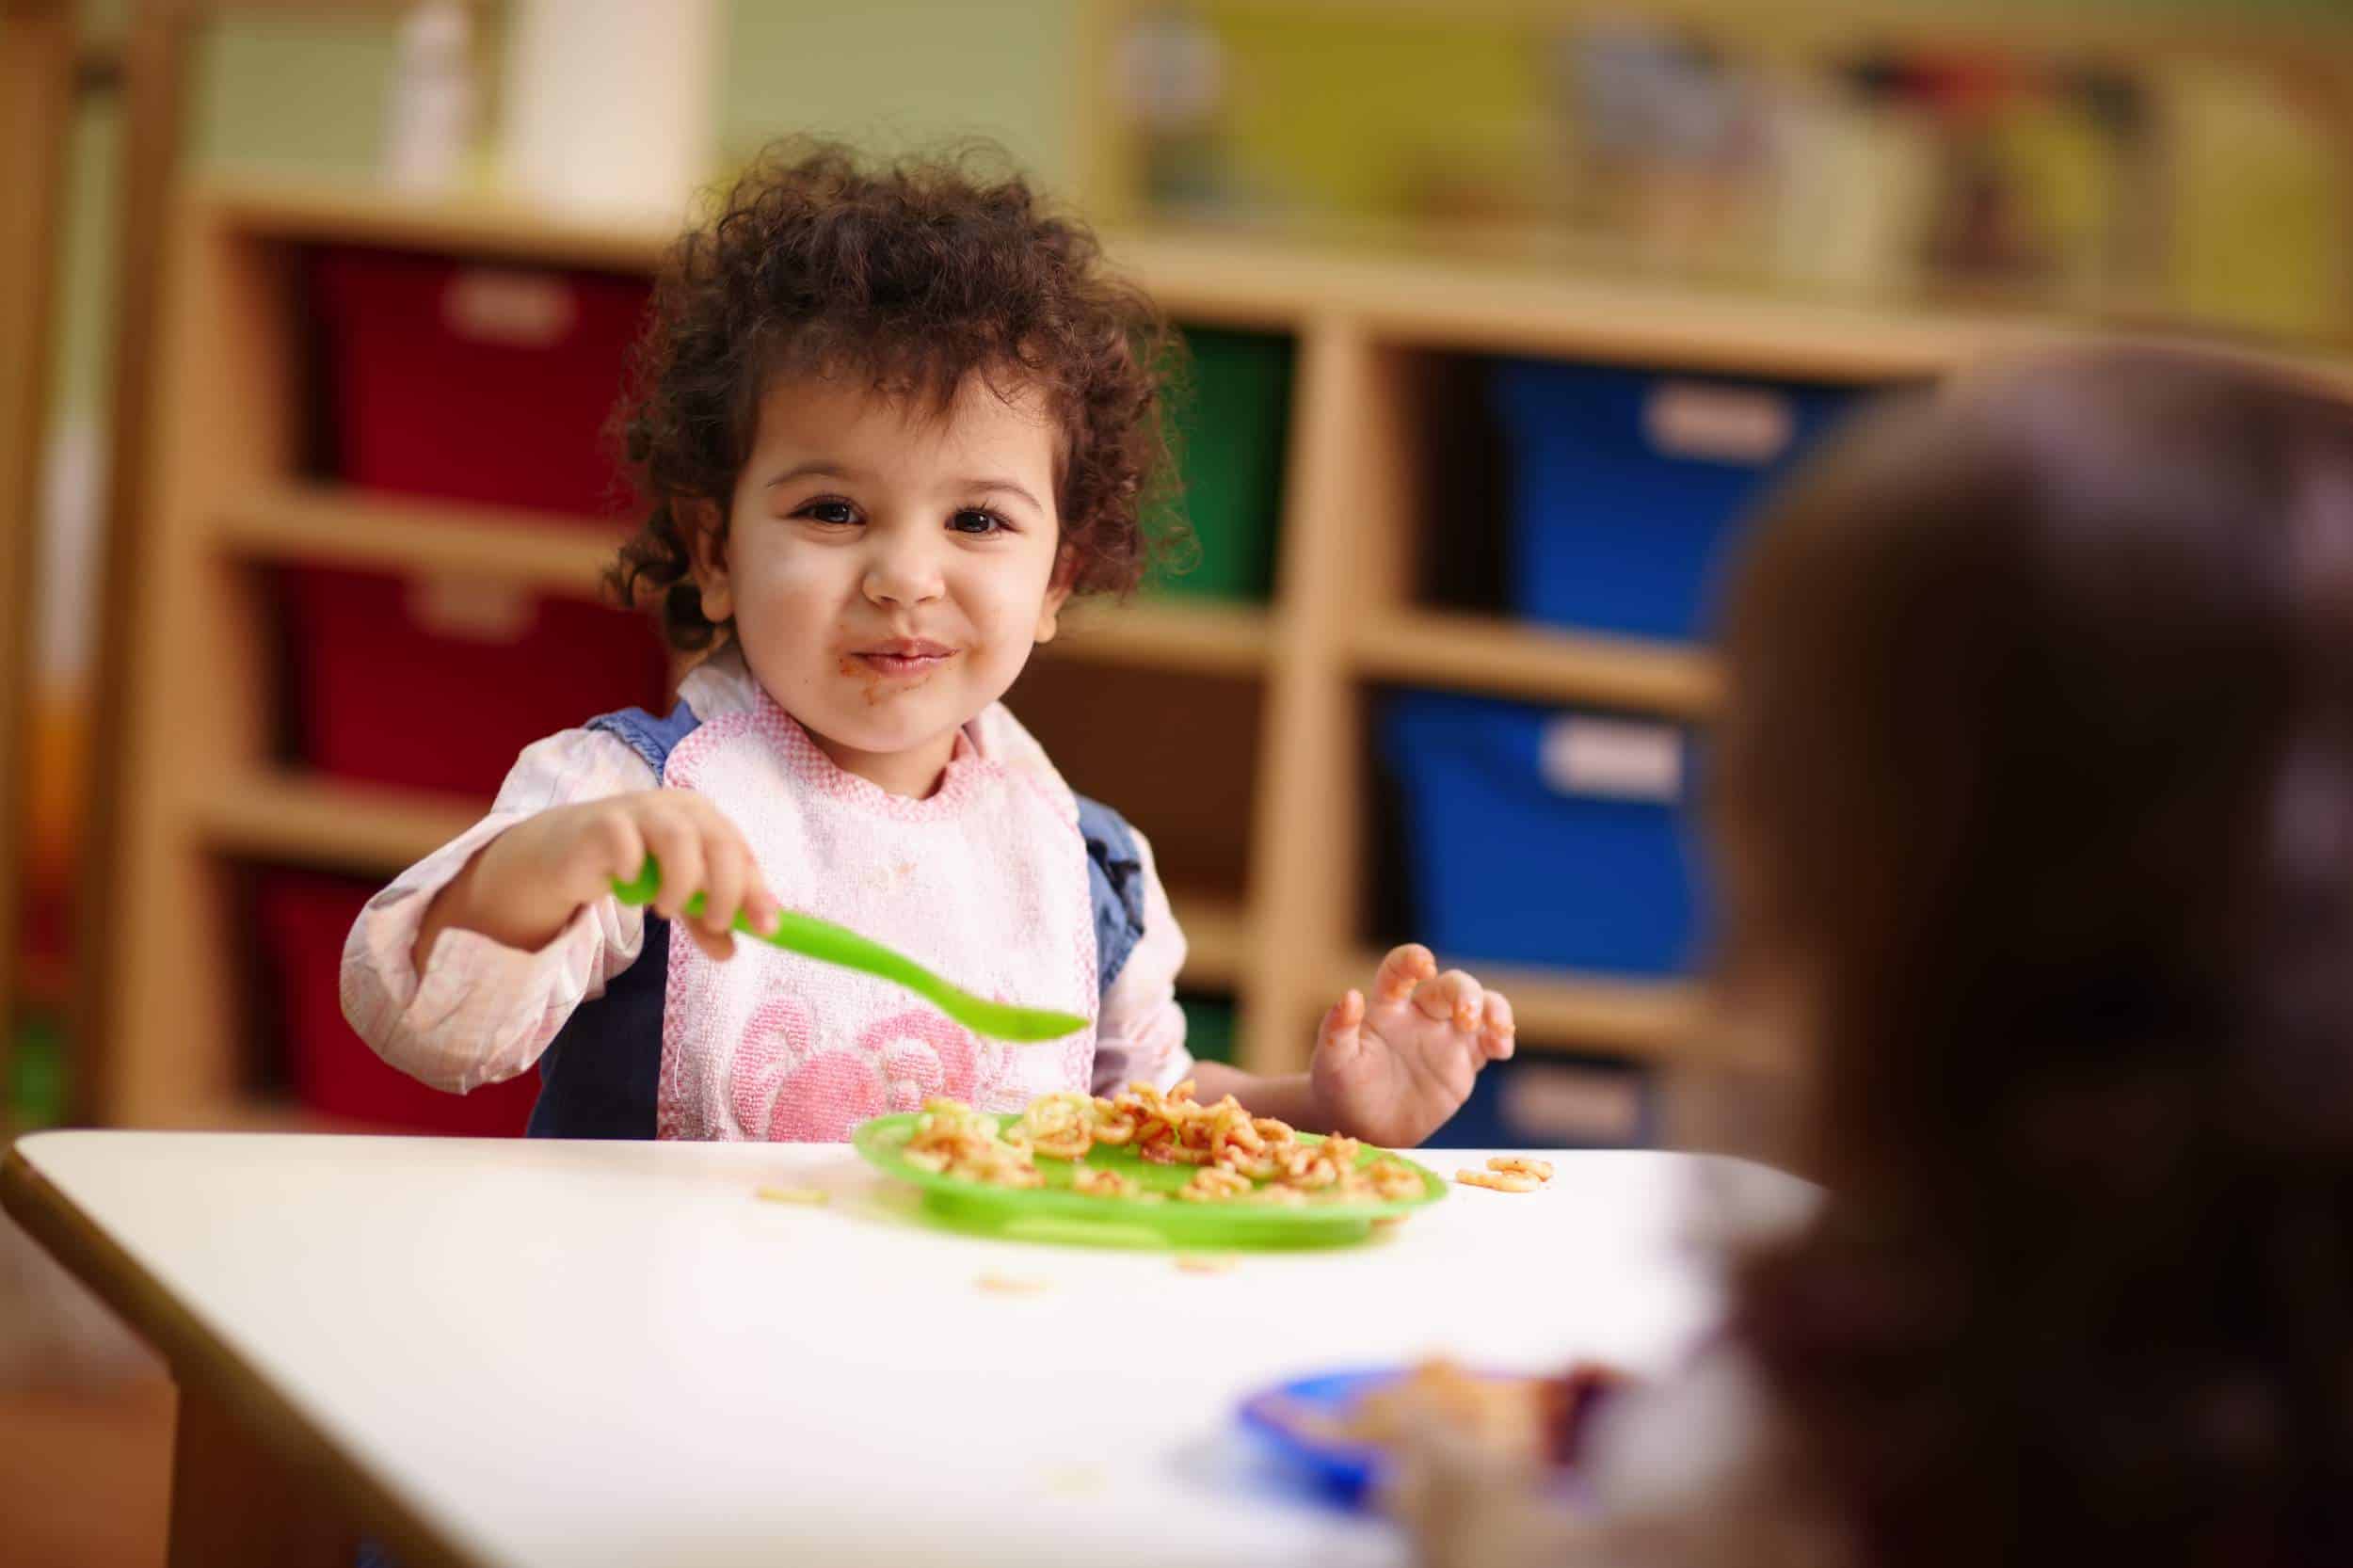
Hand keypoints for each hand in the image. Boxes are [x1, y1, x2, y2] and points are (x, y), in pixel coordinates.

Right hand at [418, 789, 778, 967]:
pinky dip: (634, 871)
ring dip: (681, 884)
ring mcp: (641, 809)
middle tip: (716, 924)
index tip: (767, 929)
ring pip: (678, 839)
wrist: (569, 852)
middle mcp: (680, 808)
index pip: (742, 852)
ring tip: (665, 909)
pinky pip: (627, 844)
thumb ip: (705, 921)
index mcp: (707, 819)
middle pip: (720, 841)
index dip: (757, 890)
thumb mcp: (678, 897)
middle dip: (726, 890)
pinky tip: (627, 885)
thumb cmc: (635, 867)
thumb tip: (731, 952)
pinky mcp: (604, 821)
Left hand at [1308, 946, 1513, 1146]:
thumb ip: (1337, 1029)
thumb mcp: (1331, 1061)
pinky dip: (1501, 1038)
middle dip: (1465, 993)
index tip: (1425, 967)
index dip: (1413, 959)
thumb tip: (1351, 995)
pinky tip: (1501, 1048)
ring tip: (1497, 1031)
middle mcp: (1419, 1014)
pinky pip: (1489, 1042)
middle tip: (1467, 1018)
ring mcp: (1445, 1036)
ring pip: (1480, 1006)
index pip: (1400, 969)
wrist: (1362, 1126)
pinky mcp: (1463, 1061)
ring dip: (1493, 1009)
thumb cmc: (1340, 1088)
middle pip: (1451, 985)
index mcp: (1386, 1007)